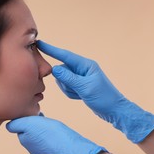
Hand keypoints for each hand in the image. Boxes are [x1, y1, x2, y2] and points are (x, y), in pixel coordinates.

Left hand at [6, 114, 105, 153]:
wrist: (72, 148)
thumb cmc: (51, 134)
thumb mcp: (29, 124)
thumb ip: (16, 124)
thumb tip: (9, 125)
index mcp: (24, 141)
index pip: (18, 125)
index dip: (24, 117)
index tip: (32, 114)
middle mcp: (30, 147)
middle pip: (27, 128)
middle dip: (32, 120)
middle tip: (41, 116)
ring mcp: (42, 149)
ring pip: (37, 131)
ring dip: (41, 124)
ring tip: (49, 122)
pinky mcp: (52, 149)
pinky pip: (47, 136)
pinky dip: (49, 130)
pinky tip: (56, 129)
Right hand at [37, 40, 153, 142]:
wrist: (114, 110)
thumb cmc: (103, 98)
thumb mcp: (84, 88)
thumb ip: (68, 78)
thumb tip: (53, 69)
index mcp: (85, 65)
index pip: (64, 55)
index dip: (51, 49)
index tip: (39, 43)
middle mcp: (82, 69)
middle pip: (61, 70)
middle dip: (64, 81)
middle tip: (76, 90)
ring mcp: (80, 76)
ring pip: (62, 79)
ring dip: (67, 89)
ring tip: (80, 94)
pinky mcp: (78, 84)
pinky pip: (66, 87)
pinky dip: (70, 93)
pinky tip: (80, 96)